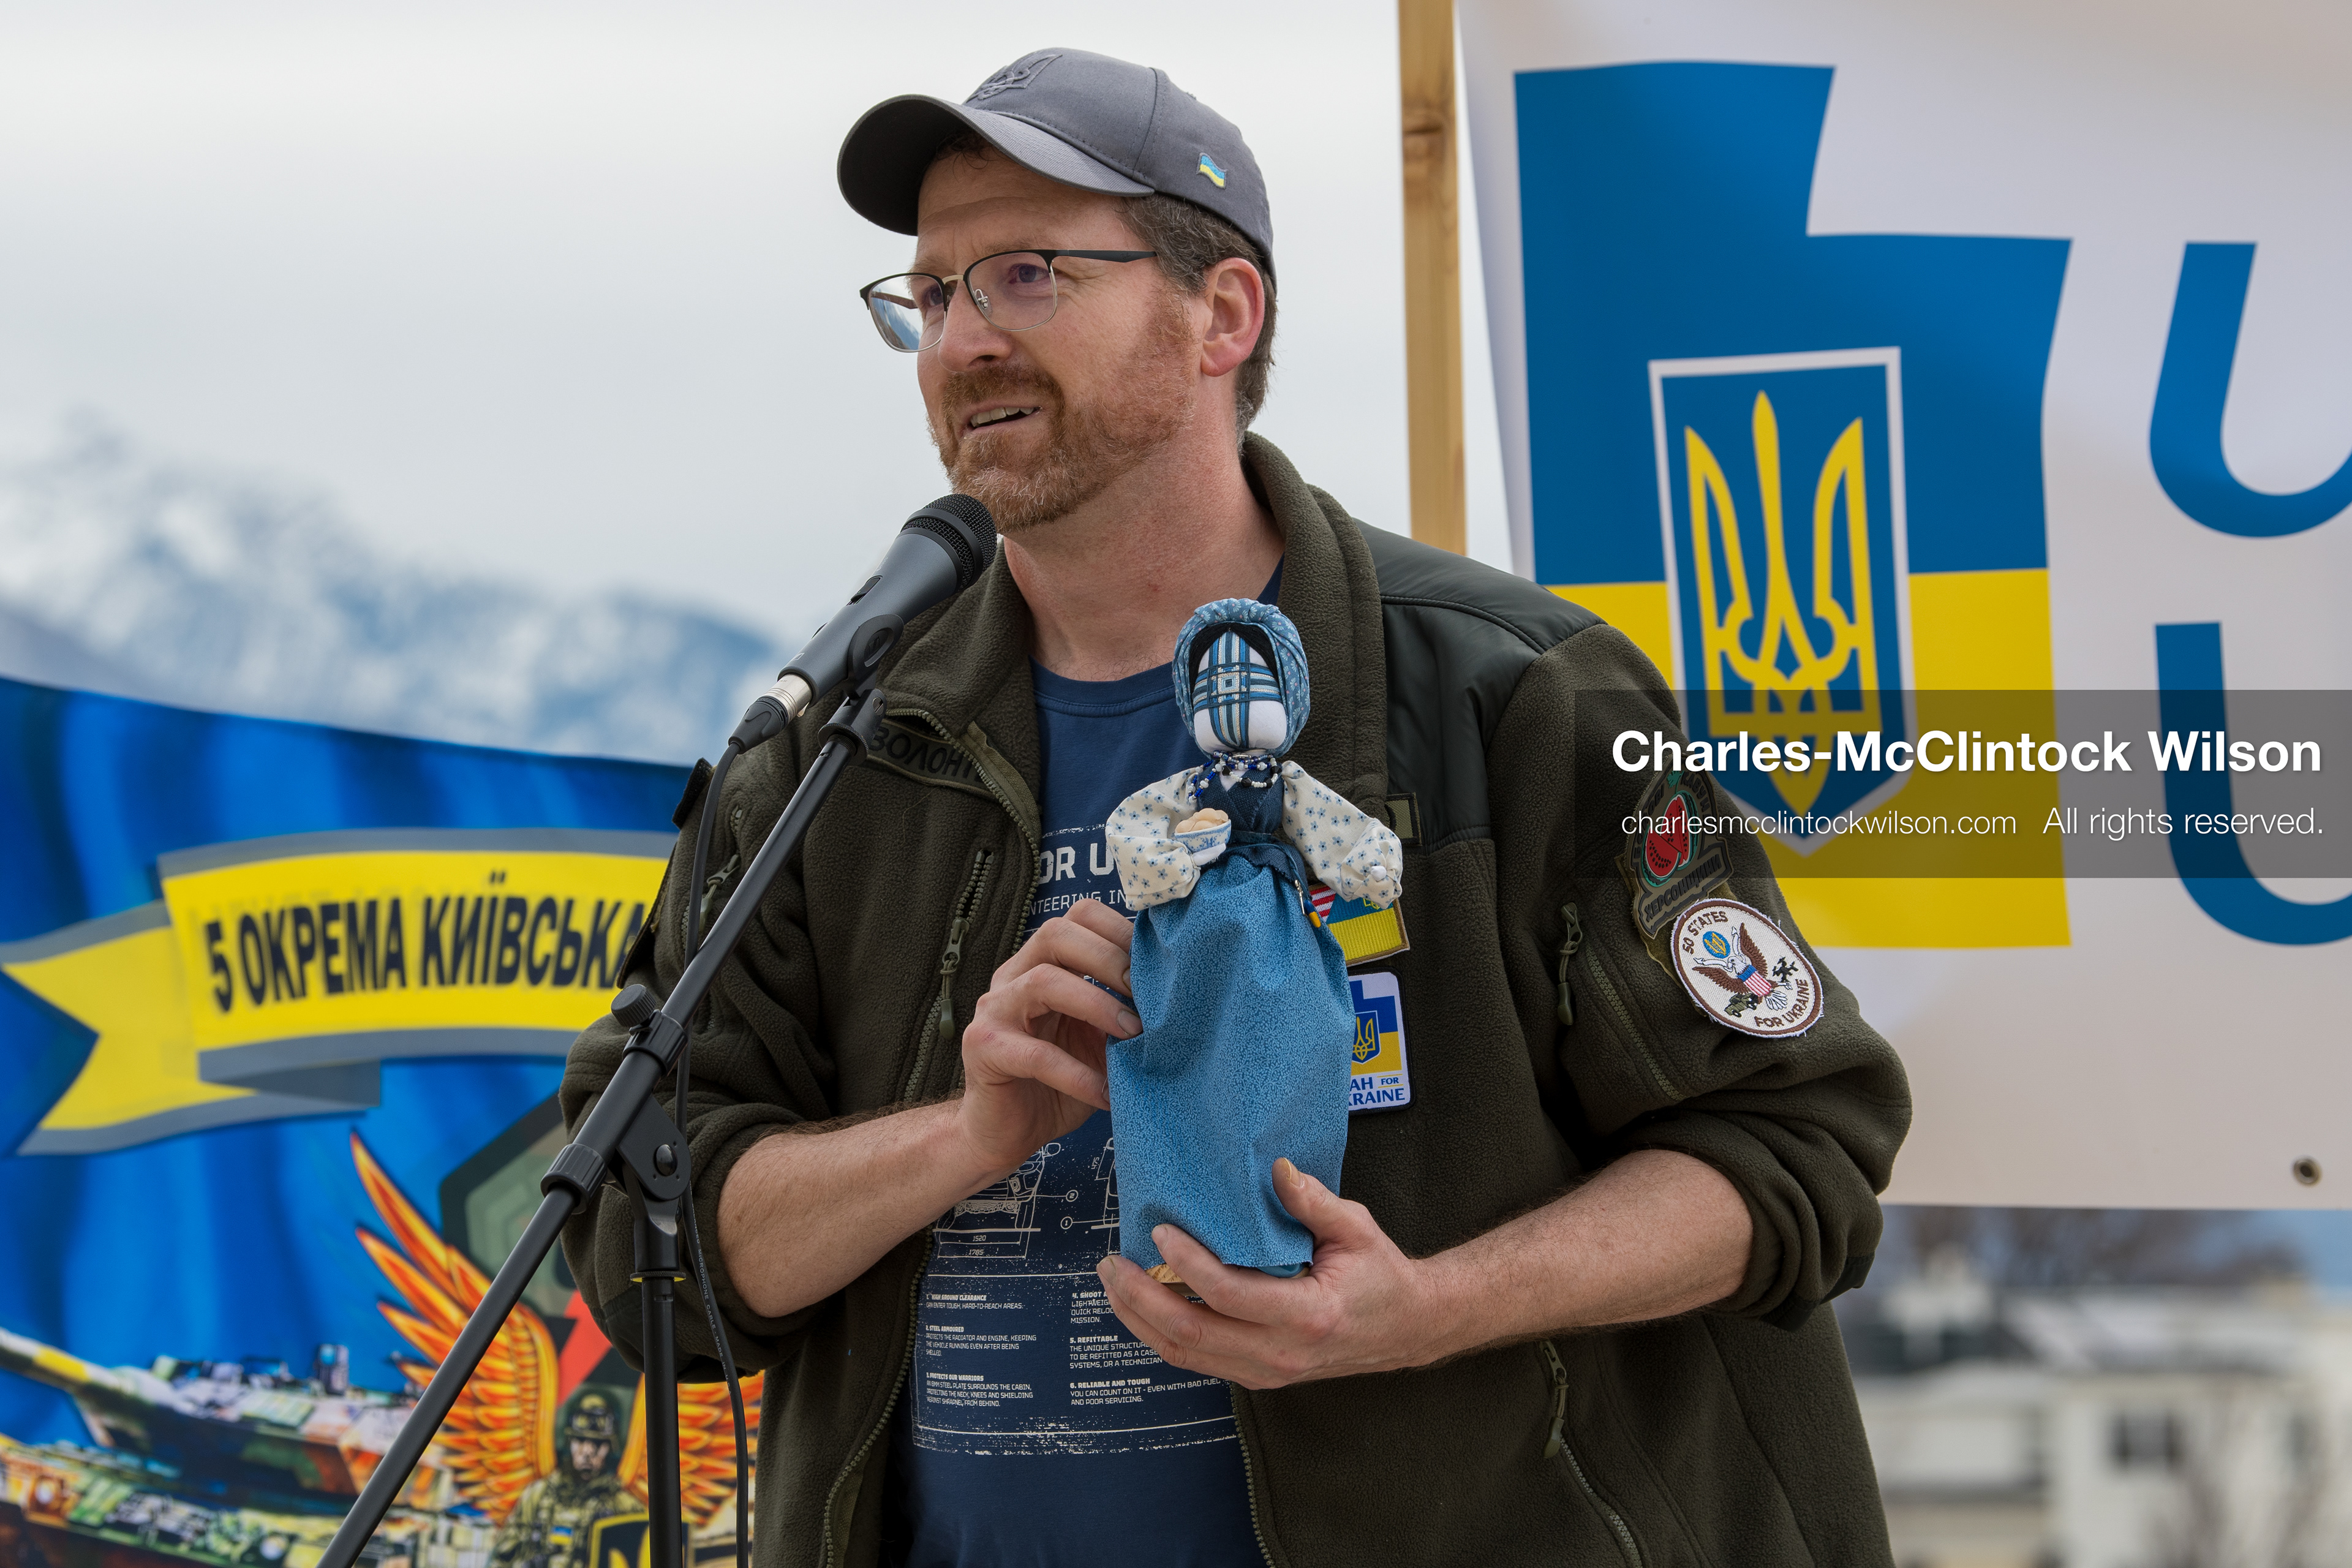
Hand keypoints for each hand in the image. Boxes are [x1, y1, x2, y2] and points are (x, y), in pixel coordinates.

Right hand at [955, 898, 1138, 1177]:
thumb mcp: (1099, 1040)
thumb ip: (1124, 1011)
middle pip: (1057, 934)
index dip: (1121, 931)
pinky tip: (1106, 1094)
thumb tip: (1184, 995)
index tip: (1160, 965)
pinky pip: (1034, 1054)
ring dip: (1097, 1005)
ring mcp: (994, 1010)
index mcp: (1042, 962)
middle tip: (1147, 998)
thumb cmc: (1059, 1082)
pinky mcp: (983, 1049)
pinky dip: (1077, 1074)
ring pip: (1043, 981)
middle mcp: (1013, 976)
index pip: (1079, 916)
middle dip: (1111, 960)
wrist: (1005, 1133)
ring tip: (1133, 1036)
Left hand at [1094, 1157, 1459, 1388]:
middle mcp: (1281, 1354)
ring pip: (1185, 1355)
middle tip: (1112, 1262)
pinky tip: (1141, 1305)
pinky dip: (1160, 1334)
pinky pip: (1197, 1360)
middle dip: (1141, 1298)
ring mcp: (1266, 1372)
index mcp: (1308, 1316)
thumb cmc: (1380, 1275)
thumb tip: (1275, 1168)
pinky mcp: (1255, 1376)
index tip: (1159, 1231)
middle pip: (1191, 1335)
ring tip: (1113, 1283)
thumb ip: (1313, 1200)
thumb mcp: (1356, 1227)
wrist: (1405, 1328)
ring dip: (1140, 1320)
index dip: (1187, 1263)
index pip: (1229, 1294)